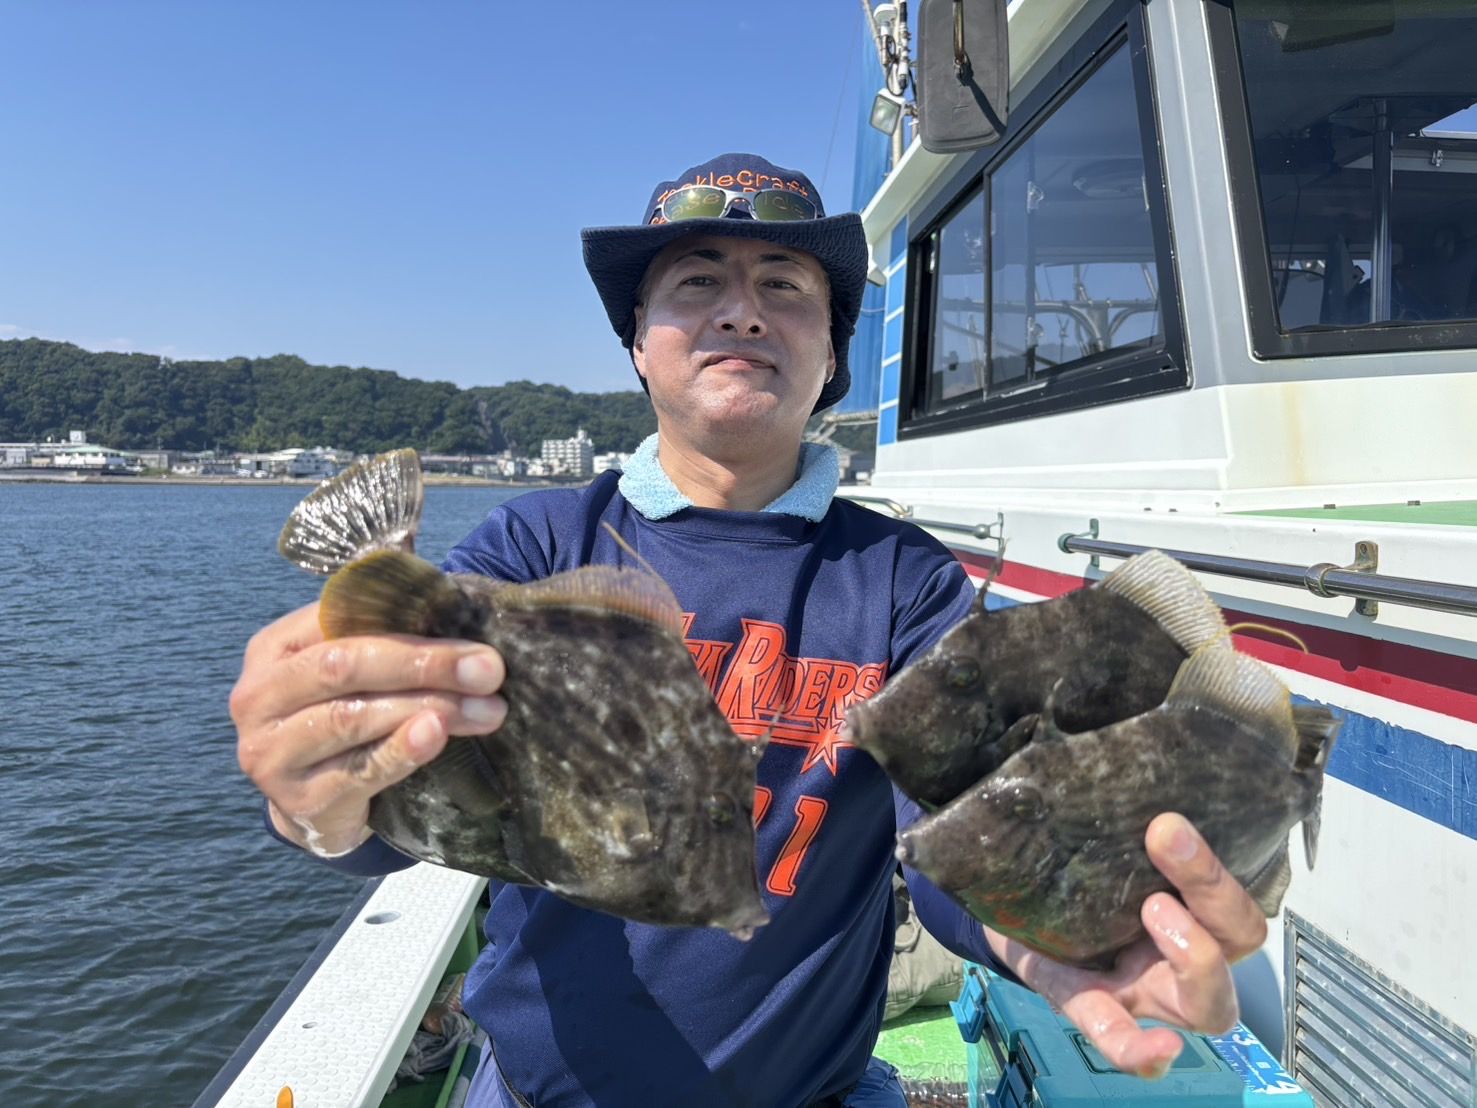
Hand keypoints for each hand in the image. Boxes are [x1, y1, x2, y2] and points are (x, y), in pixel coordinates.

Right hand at [231, 602, 506, 856]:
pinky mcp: (298, 800)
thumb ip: (389, 634)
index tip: (475, 636)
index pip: (340, 621)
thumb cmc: (346, 714)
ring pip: (352, 717)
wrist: (315, 803)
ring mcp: (271, 752)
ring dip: (429, 707)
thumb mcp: (355, 669)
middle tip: (490, 672)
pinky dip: (402, 751)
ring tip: (486, 710)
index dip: (410, 623)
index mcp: (275, 648)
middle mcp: (259, 696)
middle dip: (425, 664)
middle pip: (343, 666)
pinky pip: (358, 770)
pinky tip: (437, 736)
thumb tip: (461, 606)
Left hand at [985, 812, 1265, 1077]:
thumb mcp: (1095, 836)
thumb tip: (1110, 745)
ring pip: (1208, 1004)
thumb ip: (1112, 808)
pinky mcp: (1084, 1005)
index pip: (1237, 899)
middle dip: (1215, 893)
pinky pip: (1117, 1034)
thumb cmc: (1068, 866)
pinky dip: (1138, 1047)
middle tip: (1166, 842)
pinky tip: (1156, 1048)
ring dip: (1198, 960)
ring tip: (1154, 912)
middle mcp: (1177, 956)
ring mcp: (1139, 990)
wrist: (1001, 900)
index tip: (1167, 821)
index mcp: (1188, 907)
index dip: (1218, 871)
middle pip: (1238, 942)